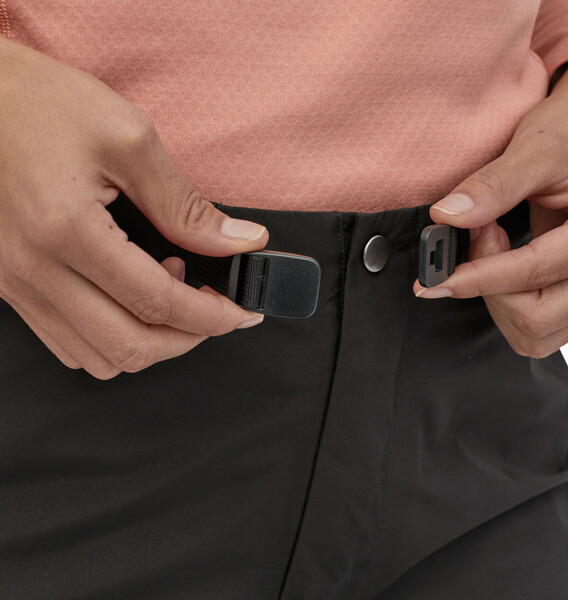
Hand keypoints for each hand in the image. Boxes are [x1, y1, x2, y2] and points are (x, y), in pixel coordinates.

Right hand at [0, 38, 268, 378]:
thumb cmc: (39, 103)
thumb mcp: (128, 138)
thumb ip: (185, 204)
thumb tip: (239, 242)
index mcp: (67, 230)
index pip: (157, 303)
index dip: (211, 317)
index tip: (241, 313)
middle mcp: (34, 268)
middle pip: (129, 347)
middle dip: (187, 339)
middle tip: (214, 312)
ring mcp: (16, 283)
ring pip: (98, 356)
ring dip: (150, 341)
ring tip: (169, 295)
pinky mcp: (10, 284)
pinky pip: (67, 342)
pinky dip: (111, 337)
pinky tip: (128, 300)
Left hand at [413, 53, 567, 358]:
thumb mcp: (538, 145)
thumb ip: (494, 184)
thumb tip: (446, 217)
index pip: (537, 271)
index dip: (479, 276)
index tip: (436, 278)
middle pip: (537, 316)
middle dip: (490, 287)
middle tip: (479, 237)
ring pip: (536, 332)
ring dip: (498, 300)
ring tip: (492, 249)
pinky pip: (540, 327)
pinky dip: (509, 305)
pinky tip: (502, 267)